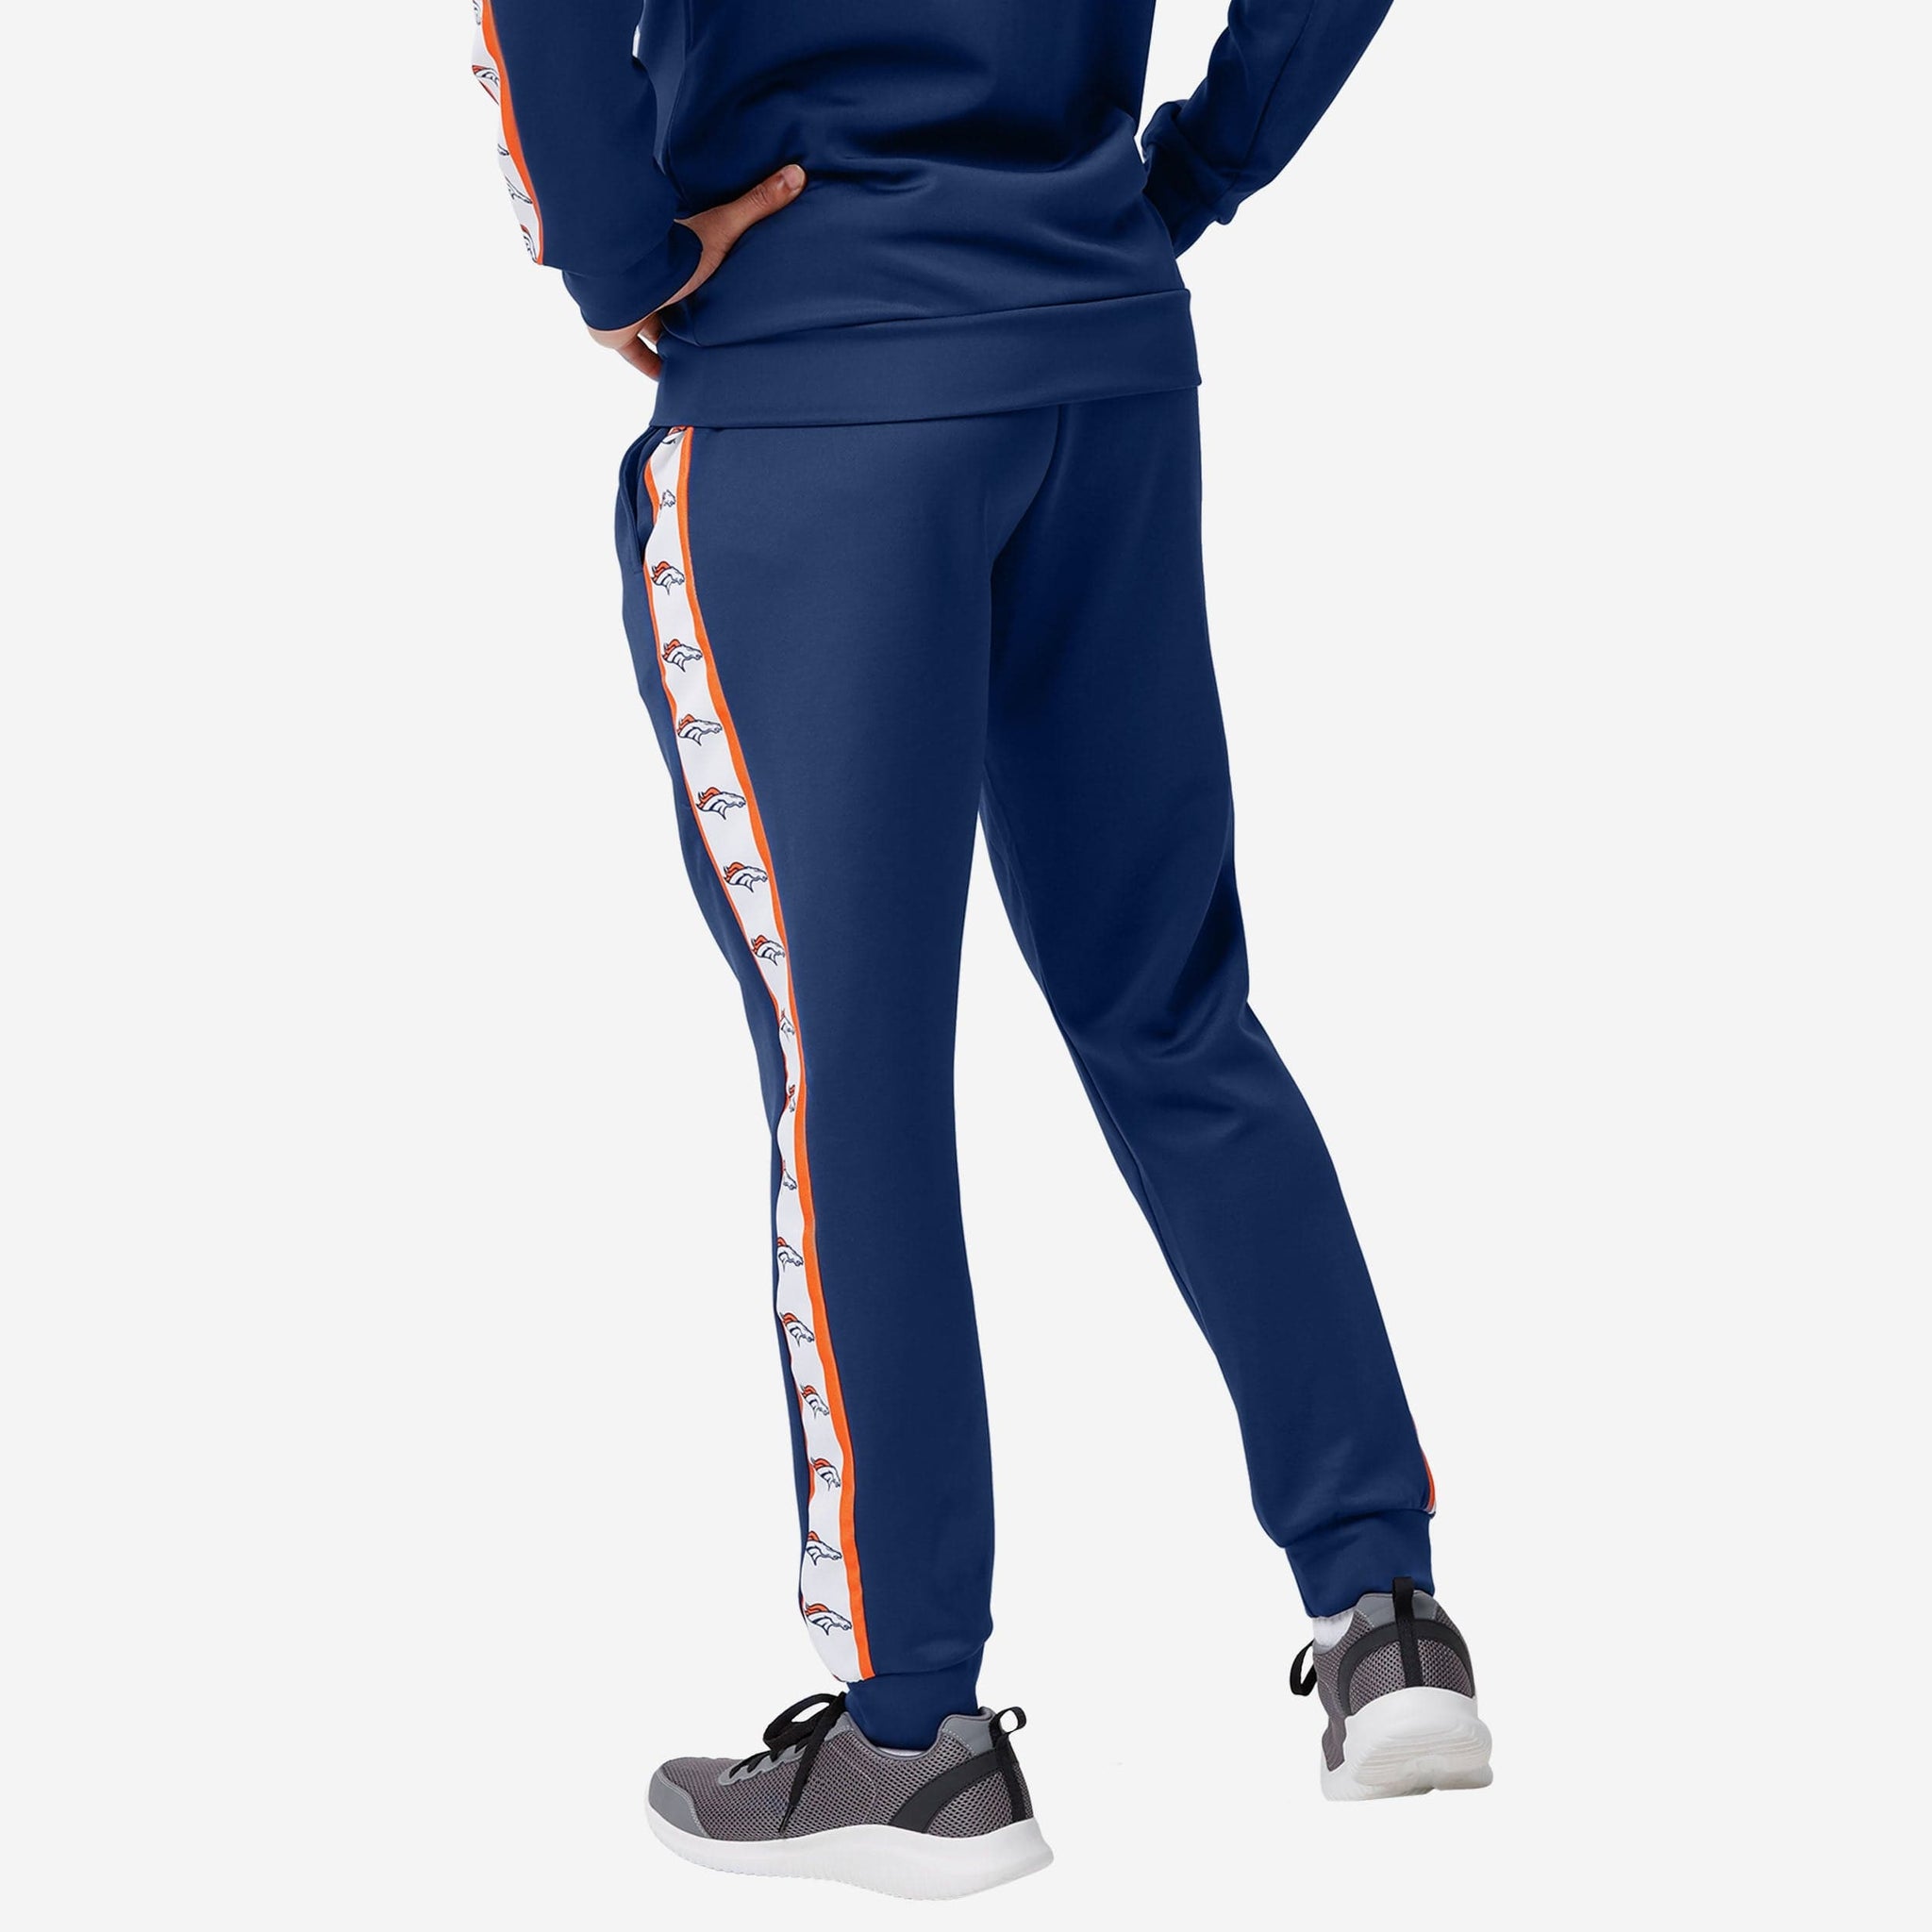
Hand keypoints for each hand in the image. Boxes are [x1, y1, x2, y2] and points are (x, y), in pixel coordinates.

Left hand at [589, 164, 805, 377]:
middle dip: (686, 308)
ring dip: (669, 337)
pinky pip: (634, 354)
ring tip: (696, 356)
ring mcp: (631, 308)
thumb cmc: (675, 254)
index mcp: (673, 257)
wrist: (629, 280)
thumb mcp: (724, 229)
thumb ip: (757, 205)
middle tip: (710, 326)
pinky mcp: (618, 333)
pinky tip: (666, 380)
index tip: (718, 281)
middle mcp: (651, 282)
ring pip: (653, 325)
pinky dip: (649, 366)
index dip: (702, 272)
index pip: (690, 265)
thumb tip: (798, 171)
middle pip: (672, 297)